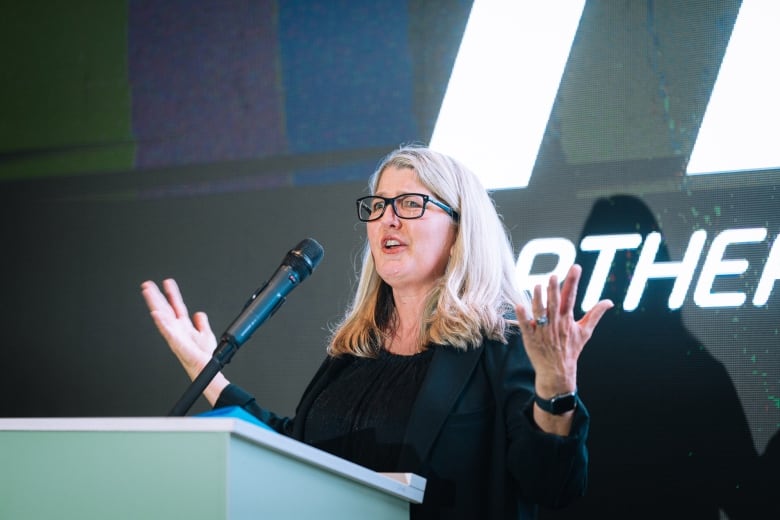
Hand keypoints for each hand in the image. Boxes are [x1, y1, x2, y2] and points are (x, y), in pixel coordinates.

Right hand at [141, 279, 226, 402]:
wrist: (208, 369)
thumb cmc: (205, 356)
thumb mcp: (205, 334)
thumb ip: (201, 323)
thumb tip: (198, 313)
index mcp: (184, 326)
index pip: (177, 306)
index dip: (172, 294)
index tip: (167, 282)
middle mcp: (178, 330)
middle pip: (165, 309)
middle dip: (156, 296)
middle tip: (147, 284)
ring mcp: (176, 336)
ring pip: (163, 317)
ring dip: (155, 304)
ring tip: (147, 293)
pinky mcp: (178, 344)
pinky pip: (168, 332)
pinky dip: (162, 323)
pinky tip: (156, 314)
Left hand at [517, 264, 612, 427]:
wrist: (558, 371)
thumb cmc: (571, 349)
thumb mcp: (585, 332)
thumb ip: (595, 314)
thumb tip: (609, 302)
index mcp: (567, 320)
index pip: (571, 297)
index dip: (573, 281)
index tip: (575, 267)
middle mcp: (555, 324)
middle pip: (554, 304)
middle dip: (554, 290)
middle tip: (553, 275)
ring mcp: (542, 331)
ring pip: (539, 312)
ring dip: (538, 300)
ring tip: (537, 286)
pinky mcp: (530, 338)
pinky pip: (525, 326)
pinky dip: (522, 317)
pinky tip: (518, 306)